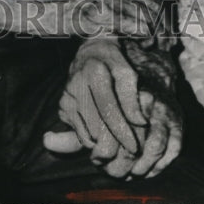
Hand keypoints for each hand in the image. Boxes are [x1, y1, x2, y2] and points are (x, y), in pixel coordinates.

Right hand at [44, 38, 181, 178]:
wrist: (89, 53)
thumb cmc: (112, 63)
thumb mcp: (127, 72)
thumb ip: (132, 97)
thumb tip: (140, 123)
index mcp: (95, 72)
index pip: (109, 109)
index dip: (122, 131)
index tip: (134, 147)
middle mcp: (76, 85)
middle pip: (97, 128)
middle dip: (115, 144)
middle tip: (129, 150)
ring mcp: (67, 98)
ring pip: (88, 137)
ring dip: (105, 145)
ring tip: (119, 141)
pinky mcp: (63, 109)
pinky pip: (81, 136)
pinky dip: (95, 141)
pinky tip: (105, 133)